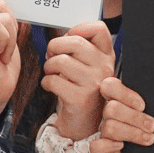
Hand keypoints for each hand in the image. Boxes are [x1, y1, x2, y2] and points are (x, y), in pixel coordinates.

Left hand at [42, 21, 115, 139]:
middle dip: (55, 47)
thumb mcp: (88, 67)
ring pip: (60, 61)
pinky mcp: (80, 98)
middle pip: (74, 42)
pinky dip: (46, 83)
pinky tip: (52, 87)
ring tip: (52, 74)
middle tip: (52, 56)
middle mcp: (104, 68)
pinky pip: (53, 80)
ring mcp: (94, 83)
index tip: (69, 38)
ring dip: (48, 67)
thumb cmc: (81, 90)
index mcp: (107, 56)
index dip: (78, 29)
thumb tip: (58, 40)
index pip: (98, 29)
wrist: (85, 124)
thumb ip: (80, 50)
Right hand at [86, 76, 153, 152]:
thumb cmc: (152, 128)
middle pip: (112, 109)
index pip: (109, 86)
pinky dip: (109, 146)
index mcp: (117, 99)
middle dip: (135, 118)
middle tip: (152, 126)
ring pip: (109, 127)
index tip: (142, 106)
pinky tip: (122, 146)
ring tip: (149, 138)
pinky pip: (96, 147)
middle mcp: (107, 114)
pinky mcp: (102, 151)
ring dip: (132, 133)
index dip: (126, 95)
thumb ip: (148, 104)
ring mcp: (103, 132)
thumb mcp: (153, 112)